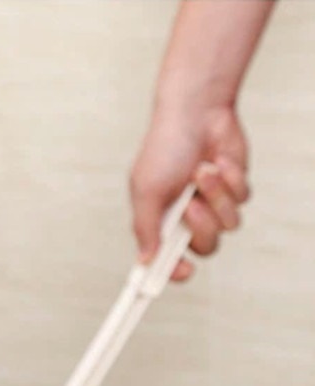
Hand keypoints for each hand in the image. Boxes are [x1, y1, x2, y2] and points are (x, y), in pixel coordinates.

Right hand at [129, 104, 249, 280]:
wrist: (197, 113)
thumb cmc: (164, 149)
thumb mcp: (146, 191)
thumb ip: (146, 228)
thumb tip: (144, 261)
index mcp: (160, 222)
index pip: (166, 260)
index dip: (173, 271)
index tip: (181, 270)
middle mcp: (186, 218)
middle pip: (205, 247)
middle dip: (202, 227)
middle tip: (190, 206)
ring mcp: (212, 204)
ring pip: (228, 224)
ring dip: (216, 197)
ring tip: (203, 172)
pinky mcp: (234, 189)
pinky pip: (241, 200)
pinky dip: (230, 180)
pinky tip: (217, 162)